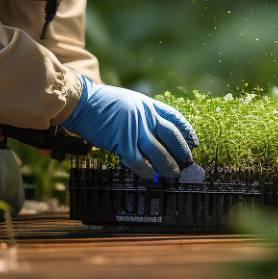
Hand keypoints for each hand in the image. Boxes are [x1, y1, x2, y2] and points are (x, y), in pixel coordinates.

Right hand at [60, 76, 199, 179]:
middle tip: (187, 164)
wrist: (82, 103)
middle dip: (182, 152)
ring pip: (159, 152)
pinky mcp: (122, 143)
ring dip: (168, 166)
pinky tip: (150, 176)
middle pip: (171, 136)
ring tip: (173, 175)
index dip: (187, 131)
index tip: (195, 142)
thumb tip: (155, 134)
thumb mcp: (129, 101)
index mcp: (148, 104)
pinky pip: (140, 162)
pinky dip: (147, 171)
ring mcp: (135, 130)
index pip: (174, 118)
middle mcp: (145, 116)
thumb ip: (143, 115)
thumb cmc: (102, 103)